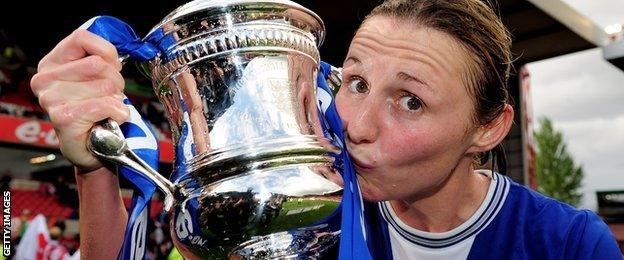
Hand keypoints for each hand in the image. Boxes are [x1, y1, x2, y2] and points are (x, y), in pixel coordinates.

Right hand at [30, 29, 128, 171]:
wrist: (92, 148)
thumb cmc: (95, 111)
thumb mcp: (94, 78)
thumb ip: (100, 60)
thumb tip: (114, 57)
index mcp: (51, 64)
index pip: (81, 38)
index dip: (106, 51)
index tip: (114, 66)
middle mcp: (45, 79)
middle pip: (98, 64)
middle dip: (116, 81)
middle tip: (111, 96)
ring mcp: (52, 99)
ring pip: (105, 86)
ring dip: (117, 99)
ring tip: (108, 109)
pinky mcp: (64, 118)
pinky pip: (104, 105)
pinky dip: (118, 112)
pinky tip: (113, 119)